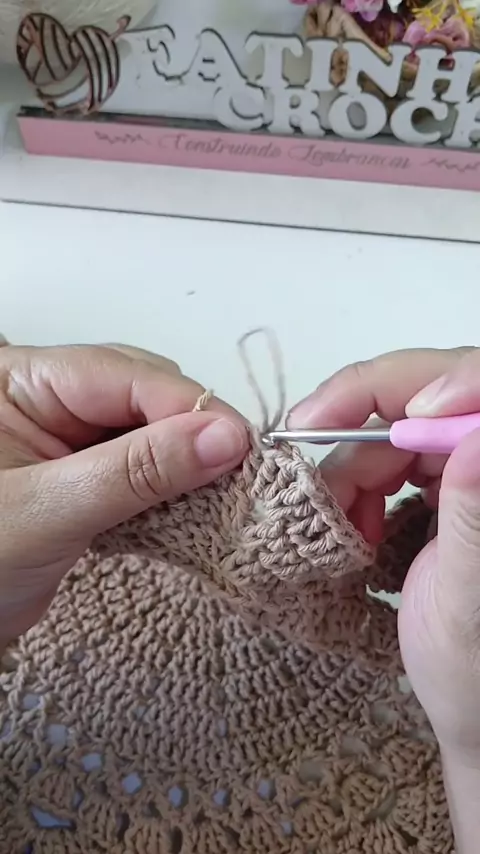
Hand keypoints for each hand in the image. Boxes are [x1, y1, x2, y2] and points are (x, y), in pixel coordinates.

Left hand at [0, 341, 247, 644]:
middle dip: (195, 432)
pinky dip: (175, 490)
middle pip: (147, 394)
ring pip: (153, 431)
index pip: (124, 374)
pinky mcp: (88, 478)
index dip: (188, 407)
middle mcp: (52, 397)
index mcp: (25, 379)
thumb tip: (226, 437)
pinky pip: (146, 468)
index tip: (241, 447)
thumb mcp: (49, 509)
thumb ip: (136, 470)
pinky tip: (196, 508)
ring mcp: (72, 438)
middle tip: (240, 476)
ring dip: (191, 462)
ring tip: (227, 494)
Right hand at [288, 346, 479, 756]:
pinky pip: (388, 458)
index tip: (379, 421)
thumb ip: (472, 514)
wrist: (467, 708)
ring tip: (341, 527)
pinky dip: (358, 486)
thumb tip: (472, 431)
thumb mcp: (467, 600)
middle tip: (311, 476)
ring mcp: (466, 469)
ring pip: (395, 427)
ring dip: (354, 470)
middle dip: (362, 434)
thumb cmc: (473, 671)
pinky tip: (355, 527)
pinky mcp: (444, 484)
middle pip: (424, 398)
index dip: (432, 384)